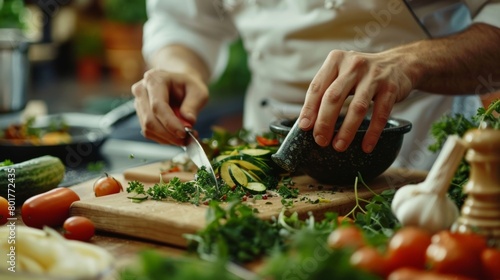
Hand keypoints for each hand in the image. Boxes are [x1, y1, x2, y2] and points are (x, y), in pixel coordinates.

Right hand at [131, 68, 208, 145]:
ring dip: (167, 139)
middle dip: (169, 134)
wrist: (180, 83)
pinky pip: (149, 133)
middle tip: (186, 140)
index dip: (170, 123)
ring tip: (185, 139)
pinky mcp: (140, 115)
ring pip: (148, 129)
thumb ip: (193, 105)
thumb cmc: (189, 86)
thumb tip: (188, 121)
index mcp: (155, 79)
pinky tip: (176, 136)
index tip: (184, 133)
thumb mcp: (198, 91)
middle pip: (150, 120)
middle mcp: (141, 90)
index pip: (157, 106)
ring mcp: (139, 104)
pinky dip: (164, 139)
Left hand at [298, 49, 414, 152]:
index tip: (304, 127)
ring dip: (347, 130)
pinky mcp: (391, 88)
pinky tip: (366, 146)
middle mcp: (353, 65)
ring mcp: (374, 76)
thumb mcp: (342, 74)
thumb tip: (307, 123)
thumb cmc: (362, 75)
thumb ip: (326, 92)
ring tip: (339, 146)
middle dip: (325, 122)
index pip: (317, 87)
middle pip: (334, 97)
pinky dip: (372, 132)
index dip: (309, 108)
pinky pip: (380, 114)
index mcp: (336, 61)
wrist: (400, 63)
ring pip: (357, 107)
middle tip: (320, 140)